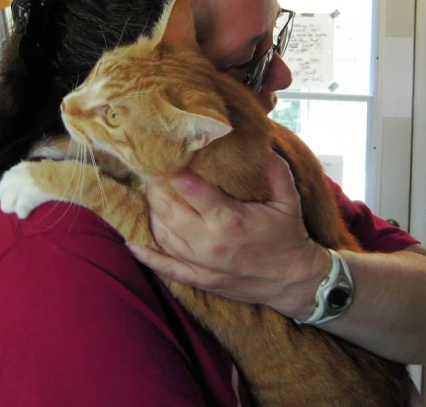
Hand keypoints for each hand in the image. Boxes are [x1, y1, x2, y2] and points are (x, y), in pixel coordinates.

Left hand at [129, 150, 329, 316]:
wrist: (293, 281)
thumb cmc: (289, 236)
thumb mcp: (289, 200)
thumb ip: (276, 171)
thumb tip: (261, 144)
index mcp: (229, 219)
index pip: (190, 189)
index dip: (173, 170)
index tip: (163, 155)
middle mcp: (210, 242)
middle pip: (168, 210)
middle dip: (155, 189)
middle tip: (150, 172)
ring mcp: (202, 264)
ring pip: (163, 235)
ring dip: (151, 214)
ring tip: (148, 195)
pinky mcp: (199, 280)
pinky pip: (166, 268)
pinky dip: (146, 256)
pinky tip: (132, 243)